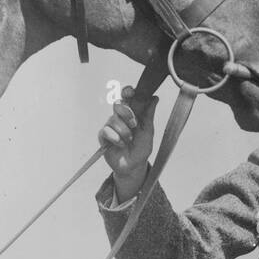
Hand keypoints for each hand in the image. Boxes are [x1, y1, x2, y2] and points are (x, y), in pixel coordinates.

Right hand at [98, 86, 157, 200]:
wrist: (134, 166)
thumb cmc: (141, 148)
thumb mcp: (148, 130)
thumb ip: (149, 114)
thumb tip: (154, 97)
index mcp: (131, 112)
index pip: (127, 97)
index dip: (127, 92)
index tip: (131, 92)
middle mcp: (120, 117)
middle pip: (118, 104)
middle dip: (127, 113)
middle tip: (134, 124)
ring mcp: (110, 126)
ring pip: (113, 119)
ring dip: (124, 131)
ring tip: (129, 140)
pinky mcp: (103, 136)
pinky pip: (106, 131)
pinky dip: (116, 138)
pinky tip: (121, 144)